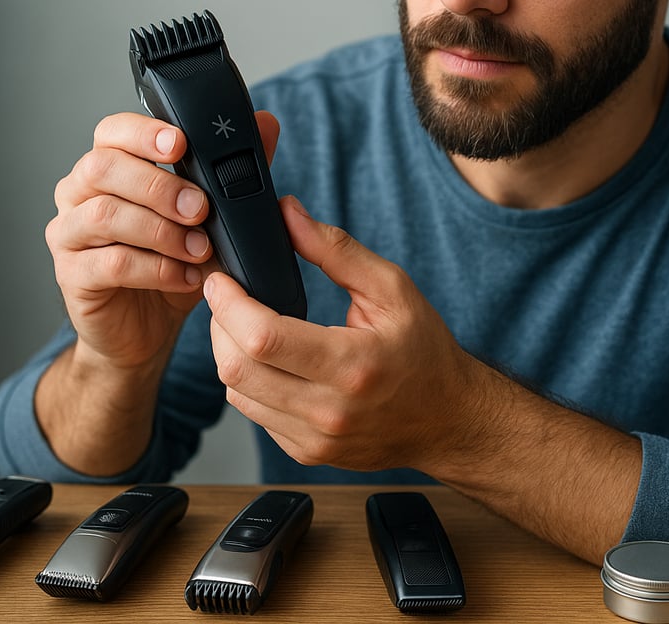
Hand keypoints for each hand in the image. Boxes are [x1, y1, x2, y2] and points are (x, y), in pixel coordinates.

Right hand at [46, 110, 280, 372]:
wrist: (143, 330)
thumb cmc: (170, 263)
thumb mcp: (209, 216)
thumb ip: (232, 169)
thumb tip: (265, 124)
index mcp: (110, 167)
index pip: (112, 131)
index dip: (144, 132)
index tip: (181, 144)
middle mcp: (79, 193)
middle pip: (103, 167)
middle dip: (158, 185)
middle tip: (200, 208)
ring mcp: (69, 234)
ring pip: (105, 214)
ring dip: (162, 230)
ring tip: (200, 248)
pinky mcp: (72, 275)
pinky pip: (111, 263)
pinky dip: (157, 269)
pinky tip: (185, 276)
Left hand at [205, 196, 488, 473]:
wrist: (449, 419)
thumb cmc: (425, 350)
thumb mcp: (392, 289)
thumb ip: (336, 250)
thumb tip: (288, 215)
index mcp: (353, 365)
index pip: (264, 337)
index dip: (229, 303)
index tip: (221, 280)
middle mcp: (330, 410)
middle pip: (237, 369)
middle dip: (219, 326)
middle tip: (227, 299)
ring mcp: (316, 439)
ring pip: (237, 395)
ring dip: (230, 354)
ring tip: (247, 327)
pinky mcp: (307, 453)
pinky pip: (254, 415)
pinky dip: (250, 384)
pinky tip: (270, 361)